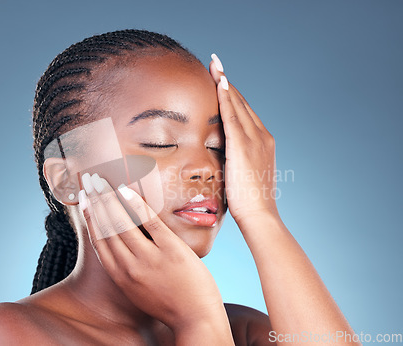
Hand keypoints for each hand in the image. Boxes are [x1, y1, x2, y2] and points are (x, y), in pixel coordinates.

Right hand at [78, 173, 229, 333]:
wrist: (196, 320)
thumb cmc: (170, 304)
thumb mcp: (139, 290)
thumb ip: (128, 269)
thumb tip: (123, 245)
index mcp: (120, 276)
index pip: (99, 240)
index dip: (89, 217)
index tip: (84, 200)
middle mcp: (129, 267)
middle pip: (106, 227)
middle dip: (96, 200)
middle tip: (89, 180)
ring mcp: (149, 258)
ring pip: (122, 222)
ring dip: (109, 198)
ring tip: (102, 180)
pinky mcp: (170, 250)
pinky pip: (149, 222)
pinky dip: (135, 204)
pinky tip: (126, 189)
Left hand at [209, 54, 279, 225]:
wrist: (260, 216)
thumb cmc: (249, 202)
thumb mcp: (243, 176)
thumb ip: (235, 161)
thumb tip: (223, 160)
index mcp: (263, 143)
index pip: (244, 113)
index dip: (232, 95)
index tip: (220, 80)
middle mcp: (262, 136)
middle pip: (242, 103)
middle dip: (227, 83)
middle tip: (215, 64)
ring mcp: (255, 139)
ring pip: (238, 104)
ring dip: (225, 83)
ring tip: (215, 65)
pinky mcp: (244, 146)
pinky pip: (233, 116)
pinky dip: (226, 98)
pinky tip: (219, 82)